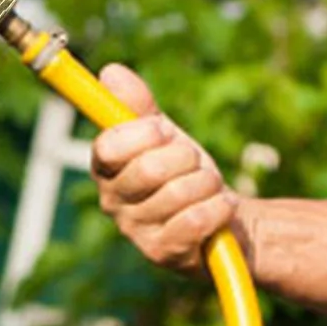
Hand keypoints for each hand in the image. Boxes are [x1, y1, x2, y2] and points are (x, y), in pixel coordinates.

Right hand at [89, 64, 238, 274]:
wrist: (222, 216)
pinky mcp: (162, 253)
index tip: (164, 129)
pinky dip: (218, 207)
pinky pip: (194, 221)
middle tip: (194, 162)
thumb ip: (137, 105)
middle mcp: (112, 201)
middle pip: (148, 169)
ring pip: (178, 193)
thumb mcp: (163, 135)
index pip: (108, 147)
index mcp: (105, 168)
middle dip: (185, 158)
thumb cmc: (184, 171)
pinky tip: (220, 208)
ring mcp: (135, 230)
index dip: (141, 134)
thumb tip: (111, 72)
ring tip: (208, 187)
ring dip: (207, 183)